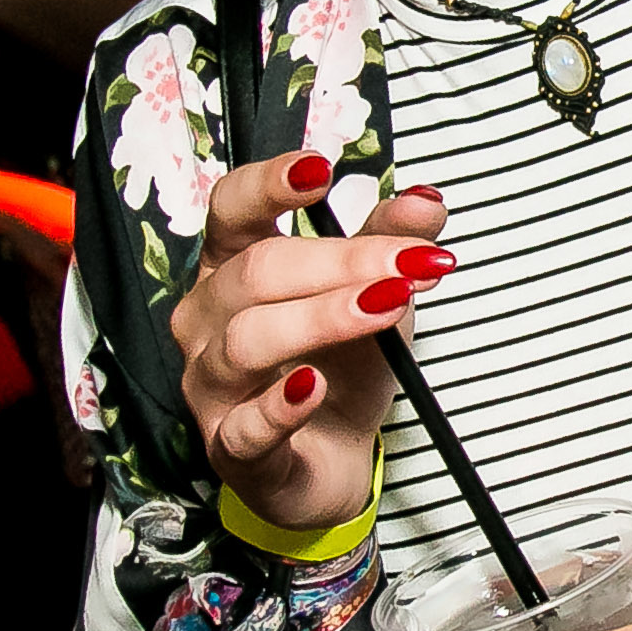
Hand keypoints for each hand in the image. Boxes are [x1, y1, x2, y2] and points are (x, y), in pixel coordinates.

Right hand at [172, 152, 451, 532]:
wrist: (334, 461)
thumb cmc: (340, 367)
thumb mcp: (375, 293)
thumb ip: (392, 243)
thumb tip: (425, 202)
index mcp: (230, 267)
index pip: (230, 209)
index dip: (269, 185)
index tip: (322, 169)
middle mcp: (205, 318)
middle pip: (256, 272)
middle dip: (341, 262)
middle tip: (412, 262)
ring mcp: (209, 385)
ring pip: (247, 340)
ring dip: (322, 317)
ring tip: (387, 306)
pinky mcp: (229, 448)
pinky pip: (246, 426)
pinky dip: (281, 406)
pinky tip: (315, 386)